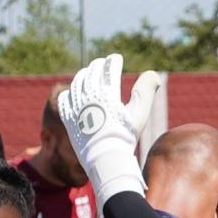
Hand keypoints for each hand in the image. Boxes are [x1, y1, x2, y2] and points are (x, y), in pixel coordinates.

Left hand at [57, 53, 145, 200]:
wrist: (105, 159)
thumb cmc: (125, 137)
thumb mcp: (140, 114)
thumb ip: (146, 91)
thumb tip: (152, 73)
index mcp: (108, 94)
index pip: (109, 69)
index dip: (113, 61)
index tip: (116, 59)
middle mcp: (89, 97)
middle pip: (92, 72)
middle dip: (98, 65)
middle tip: (102, 63)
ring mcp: (77, 107)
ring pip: (77, 82)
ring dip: (84, 75)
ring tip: (88, 73)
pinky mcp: (68, 118)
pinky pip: (65, 99)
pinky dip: (69, 92)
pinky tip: (73, 92)